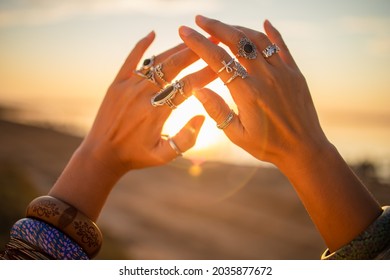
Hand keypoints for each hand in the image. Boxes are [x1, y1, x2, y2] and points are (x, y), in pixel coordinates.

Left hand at [49, 31, 216, 219]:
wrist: (102, 153)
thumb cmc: (136, 156)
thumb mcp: (164, 156)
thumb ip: (186, 139)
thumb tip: (202, 116)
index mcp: (156, 112)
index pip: (188, 86)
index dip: (206, 74)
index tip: (221, 66)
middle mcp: (143, 95)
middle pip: (174, 66)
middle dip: (195, 53)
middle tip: (212, 42)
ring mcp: (128, 86)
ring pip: (156, 61)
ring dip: (176, 49)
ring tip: (193, 40)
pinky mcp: (117, 83)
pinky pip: (130, 59)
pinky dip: (141, 46)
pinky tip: (152, 33)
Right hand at [179, 15, 329, 168]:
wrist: (304, 149)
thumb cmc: (268, 145)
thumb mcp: (237, 134)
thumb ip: (217, 110)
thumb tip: (198, 89)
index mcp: (247, 93)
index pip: (218, 60)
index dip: (199, 43)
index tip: (185, 32)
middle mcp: (265, 78)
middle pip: (237, 42)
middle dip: (215, 27)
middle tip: (200, 20)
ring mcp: (282, 73)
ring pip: (258, 40)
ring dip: (238, 29)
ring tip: (223, 26)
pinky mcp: (295, 73)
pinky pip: (282, 46)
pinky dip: (272, 32)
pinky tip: (264, 23)